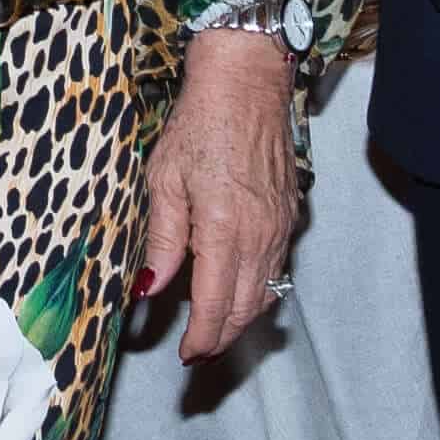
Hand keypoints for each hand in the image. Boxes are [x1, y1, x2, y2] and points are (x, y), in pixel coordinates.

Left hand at [138, 29, 302, 358]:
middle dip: (219, 339)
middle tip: (196, 354)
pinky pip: (275, 270)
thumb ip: (162, 240)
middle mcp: (260, 236)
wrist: (247, 83)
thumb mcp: (164, 180)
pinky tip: (236, 290)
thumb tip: (149, 288)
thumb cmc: (200, 123)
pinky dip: (256, 292)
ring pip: (264, 294)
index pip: (214, 305)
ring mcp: (280, 228)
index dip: (200, 338)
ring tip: (211, 330)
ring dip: (238, 319)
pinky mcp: (290, 217)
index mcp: (224, 230)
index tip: (185, 356)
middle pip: (243, 310)